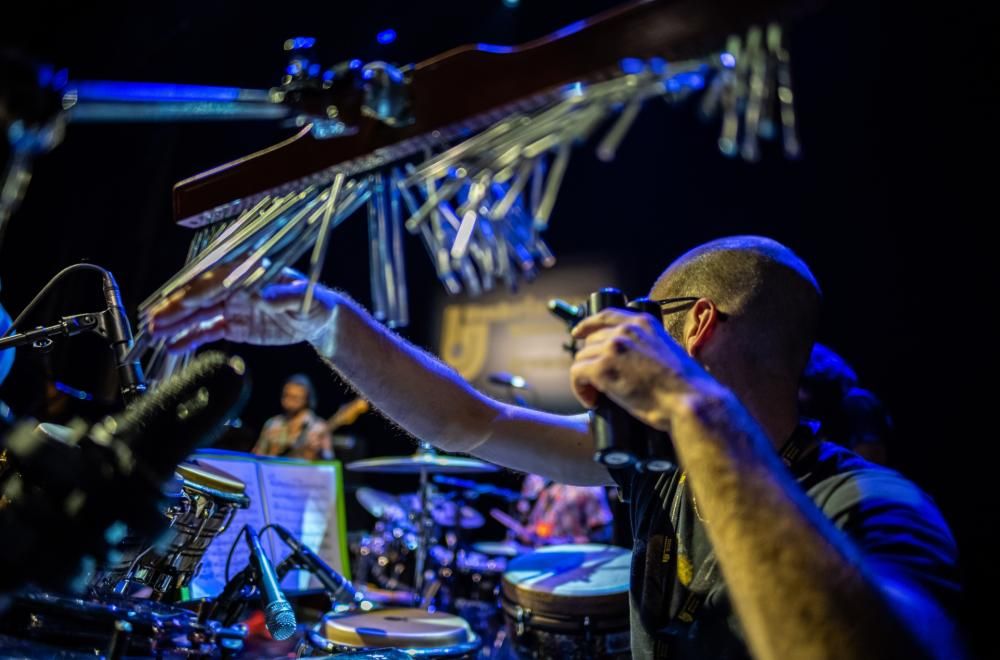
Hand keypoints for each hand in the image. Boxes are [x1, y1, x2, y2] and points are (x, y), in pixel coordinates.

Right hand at [148, 266, 340, 354]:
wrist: (319, 319)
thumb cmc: (315, 301)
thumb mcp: (304, 298)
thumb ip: (283, 297)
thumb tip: (262, 295)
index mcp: (251, 272)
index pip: (220, 280)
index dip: (200, 291)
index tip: (181, 301)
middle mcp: (236, 286)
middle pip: (202, 296)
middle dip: (177, 307)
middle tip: (154, 319)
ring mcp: (232, 305)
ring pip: (199, 313)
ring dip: (176, 322)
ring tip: (154, 332)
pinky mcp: (234, 324)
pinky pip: (208, 330)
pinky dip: (190, 337)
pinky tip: (172, 345)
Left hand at [569, 309, 718, 430]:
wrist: (689, 400)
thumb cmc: (685, 386)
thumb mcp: (667, 351)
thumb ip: (647, 346)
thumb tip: (630, 359)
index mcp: (644, 323)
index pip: (606, 315)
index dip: (588, 325)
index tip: (577, 333)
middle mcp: (625, 331)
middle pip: (591, 341)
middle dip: (591, 361)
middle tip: (600, 382)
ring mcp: (612, 348)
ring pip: (582, 359)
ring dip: (586, 378)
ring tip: (599, 396)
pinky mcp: (602, 368)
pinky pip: (577, 375)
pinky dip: (580, 390)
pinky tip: (592, 401)